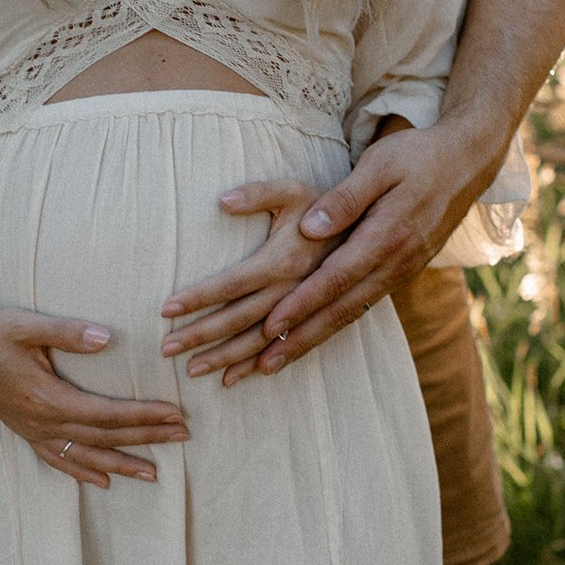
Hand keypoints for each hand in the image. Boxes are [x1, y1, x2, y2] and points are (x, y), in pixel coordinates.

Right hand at [0, 305, 189, 487]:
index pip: (108, 414)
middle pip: (104, 438)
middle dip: (146, 438)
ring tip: (154, 475)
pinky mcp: (25, 430)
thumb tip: (107, 337)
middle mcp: (43, 422)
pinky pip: (58, 460)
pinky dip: (83, 473)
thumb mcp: (28, 325)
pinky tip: (103, 482)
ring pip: (85, 457)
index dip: (144, 416)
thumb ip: (68, 332)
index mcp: (49, 398)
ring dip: (121, 465)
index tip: (176, 413)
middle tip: (183, 436)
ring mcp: (33, 430)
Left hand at [158, 180, 336, 386]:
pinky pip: (298, 345)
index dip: (200, 296)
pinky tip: (243, 375)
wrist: (399, 217)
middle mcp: (301, 286)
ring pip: (267, 340)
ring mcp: (317, 305)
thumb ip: (262, 193)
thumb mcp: (298, 188)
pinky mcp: (334, 314)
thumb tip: (223, 200)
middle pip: (244, 318)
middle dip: (203, 335)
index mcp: (290, 256)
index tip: (166, 309)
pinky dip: (269, 362)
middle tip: (165, 349)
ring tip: (193, 371)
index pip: (235, 283)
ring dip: (229, 358)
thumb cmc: (337, 200)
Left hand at [253, 124, 486, 373]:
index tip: (269, 325)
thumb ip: (345, 197)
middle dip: (300, 339)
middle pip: (341, 309)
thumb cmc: (417, 156)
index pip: (336, 278)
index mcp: (387, 235)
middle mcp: (395, 263)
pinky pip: (362, 306)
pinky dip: (333, 326)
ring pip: (351, 314)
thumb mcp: (380, 164)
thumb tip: (309, 226)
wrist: (467, 163)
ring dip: (313, 340)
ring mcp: (401, 272)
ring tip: (276, 363)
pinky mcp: (401, 273)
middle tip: (263, 365)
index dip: (301, 304)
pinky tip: (312, 338)